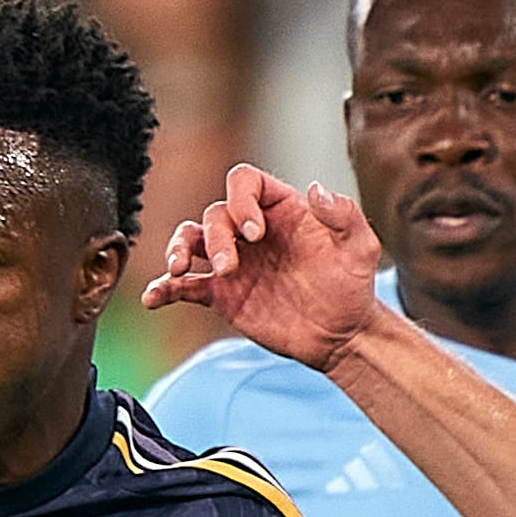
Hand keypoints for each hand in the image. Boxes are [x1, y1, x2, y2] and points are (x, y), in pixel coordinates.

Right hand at [137, 164, 386, 372]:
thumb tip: (316, 189)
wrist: (341, 334)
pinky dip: (166, 289)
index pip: (245, 182)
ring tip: (178, 269)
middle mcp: (251, 230)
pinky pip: (185, 285)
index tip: (255, 234)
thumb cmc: (353, 285)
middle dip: (215, 238)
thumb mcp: (361, 247)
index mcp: (280, 208)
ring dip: (179, 250)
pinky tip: (154, 297)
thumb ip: (345, 215)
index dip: (242, 200)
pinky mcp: (222, 294)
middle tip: (231, 268)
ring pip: (191, 240)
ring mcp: (234, 261)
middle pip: (215, 214)